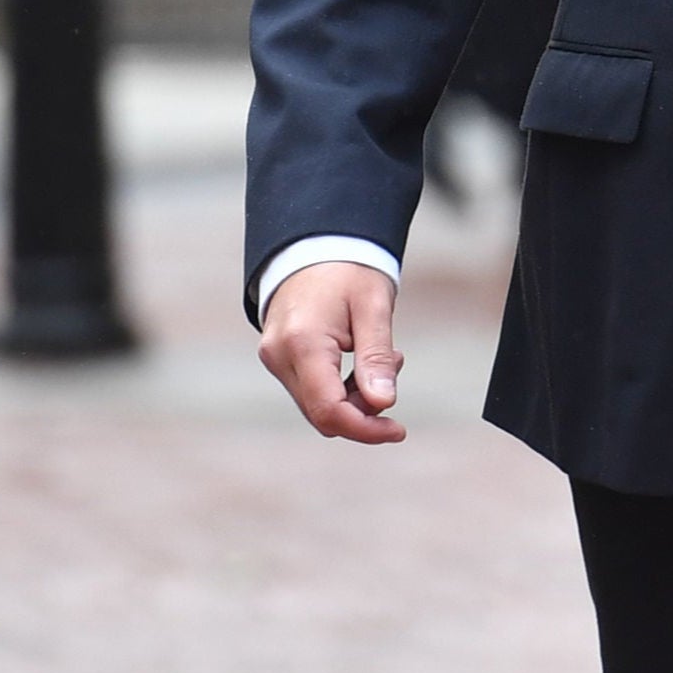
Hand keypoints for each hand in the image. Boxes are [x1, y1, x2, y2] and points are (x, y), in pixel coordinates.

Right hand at [258, 261, 405, 444]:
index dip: (366, 429)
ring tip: (380, 355)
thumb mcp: (373, 307)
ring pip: (316, 406)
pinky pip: (310, 390)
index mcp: (302, 343)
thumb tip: (384, 403)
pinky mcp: (277, 357)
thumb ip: (376, 357)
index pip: (330, 411)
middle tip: (393, 364)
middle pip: (323, 415)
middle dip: (364, 409)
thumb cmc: (347, 269)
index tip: (398, 430)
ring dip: (353, 397)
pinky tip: (357, 358)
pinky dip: (339, 387)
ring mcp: (274, 357)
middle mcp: (279, 355)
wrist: (313, 242)